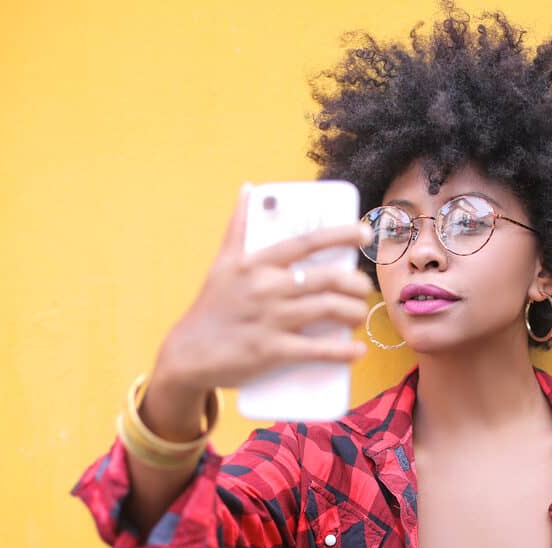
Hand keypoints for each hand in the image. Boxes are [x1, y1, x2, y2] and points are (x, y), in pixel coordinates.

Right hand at [152, 184, 374, 393]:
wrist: (188, 354)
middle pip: (328, 278)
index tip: (364, 233)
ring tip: (357, 315)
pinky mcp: (271, 351)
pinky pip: (317, 349)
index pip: (306, 242)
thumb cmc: (212, 306)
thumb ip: (239, 226)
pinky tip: (357, 350)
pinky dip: (342, 350)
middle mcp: (266, 287)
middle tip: (363, 288)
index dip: (340, 234)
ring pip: (329, 309)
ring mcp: (270, 319)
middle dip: (356, 283)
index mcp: (256, 263)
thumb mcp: (222, 263)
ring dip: (354, 312)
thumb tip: (248, 188)